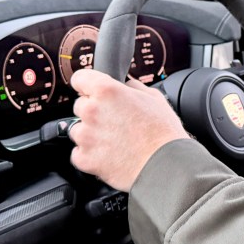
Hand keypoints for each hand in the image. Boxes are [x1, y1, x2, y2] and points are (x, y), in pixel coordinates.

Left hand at [68, 68, 189, 191]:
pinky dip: (90, 155)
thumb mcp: (154, 97)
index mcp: (107, 91)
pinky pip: (78, 153)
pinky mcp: (84, 158)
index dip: (87, 84)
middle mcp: (92, 111)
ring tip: (115, 141)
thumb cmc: (163, 133)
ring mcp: (86, 136)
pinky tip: (110, 154)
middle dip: (94, 112)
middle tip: (115, 122)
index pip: (80, 78)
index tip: (91, 91)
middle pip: (80, 105)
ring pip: (78, 130)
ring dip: (91, 134)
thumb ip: (133, 87)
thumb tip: (125, 85)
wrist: (165, 165)